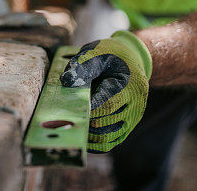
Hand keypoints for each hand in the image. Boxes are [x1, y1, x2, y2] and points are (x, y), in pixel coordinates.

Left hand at [60, 30, 152, 151]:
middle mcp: (135, 105)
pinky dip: (94, 143)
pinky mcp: (127, 126)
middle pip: (106, 123)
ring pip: (107, 137)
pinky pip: (110, 142)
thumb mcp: (98, 52)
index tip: (68, 110)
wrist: (132, 60)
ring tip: (68, 128)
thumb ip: (83, 65)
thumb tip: (66, 80)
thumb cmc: (112, 55)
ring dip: (87, 136)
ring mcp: (132, 118)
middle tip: (61, 122)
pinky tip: (79, 137)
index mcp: (129, 86)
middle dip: (83, 122)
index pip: (107, 104)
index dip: (87, 109)